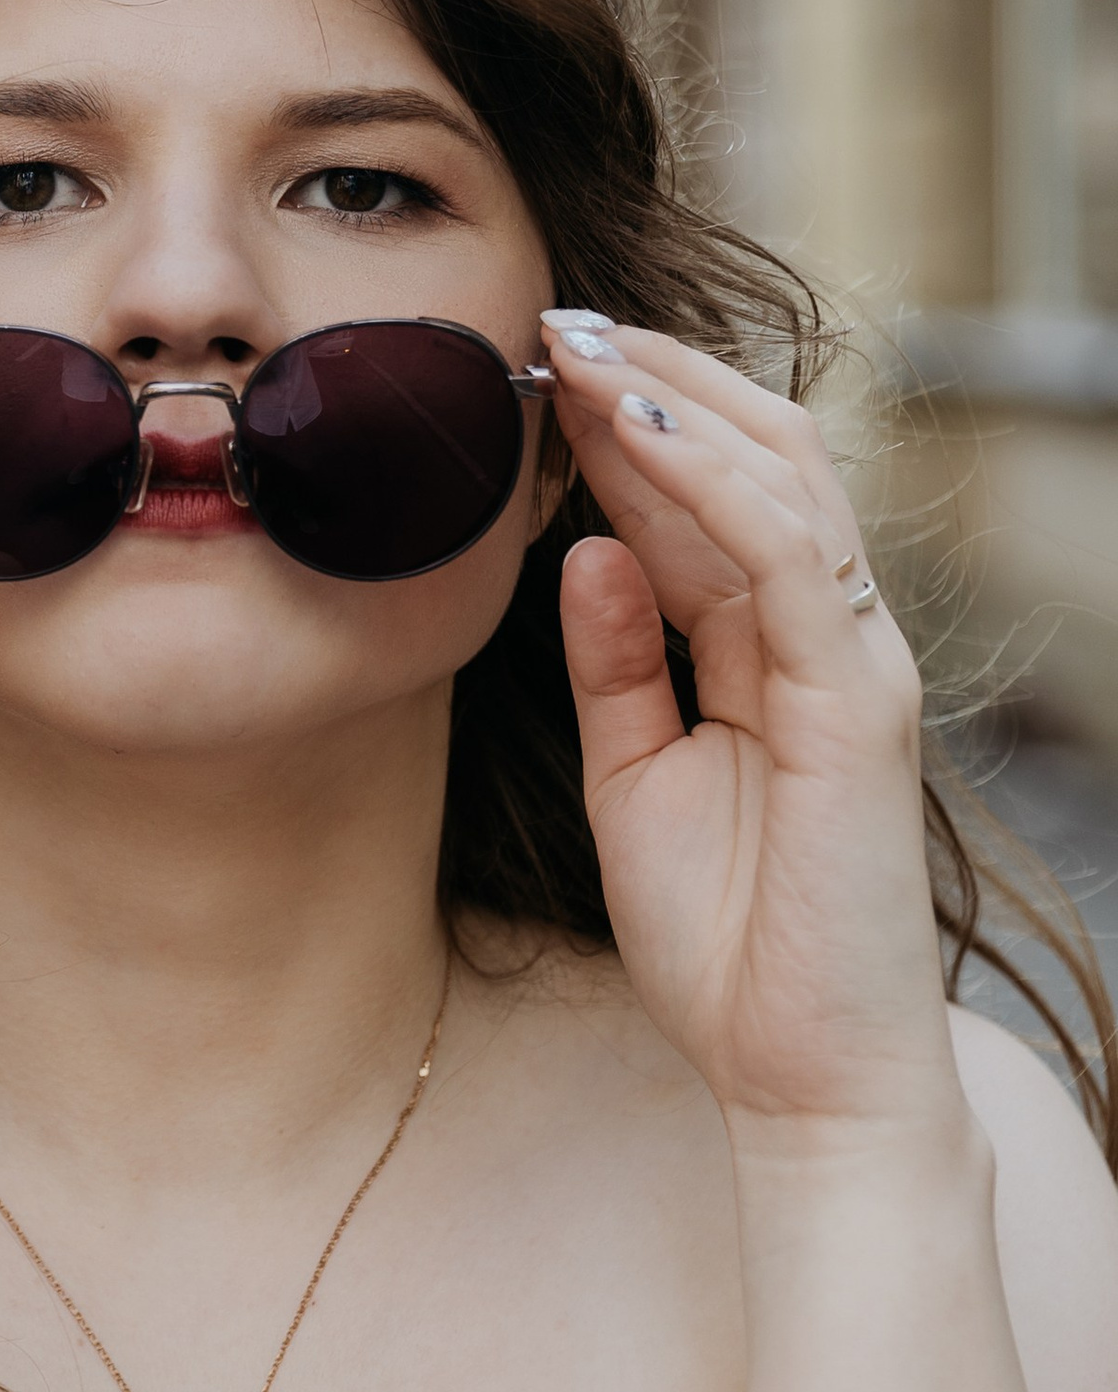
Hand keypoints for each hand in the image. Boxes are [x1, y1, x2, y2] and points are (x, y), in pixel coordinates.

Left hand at [541, 317, 956, 1139]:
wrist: (804, 1074)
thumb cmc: (730, 940)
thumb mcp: (636, 776)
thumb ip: (617, 660)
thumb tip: (585, 548)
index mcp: (772, 644)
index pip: (707, 491)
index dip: (627, 417)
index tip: (533, 360)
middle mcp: (826, 631)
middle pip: (754, 455)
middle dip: (652, 379)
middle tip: (550, 317)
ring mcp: (852, 658)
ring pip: (780, 480)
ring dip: (673, 403)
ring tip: (580, 345)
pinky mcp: (857, 702)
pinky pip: (790, 562)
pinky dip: (714, 488)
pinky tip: (638, 439)